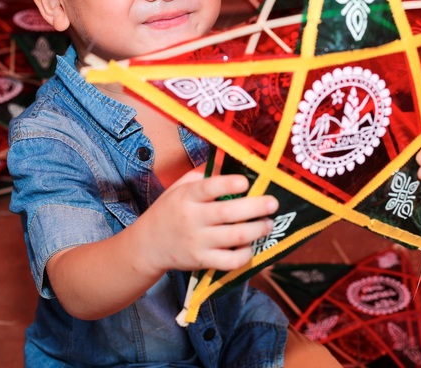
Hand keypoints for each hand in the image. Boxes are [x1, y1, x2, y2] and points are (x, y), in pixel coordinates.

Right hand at [140, 169, 277, 273]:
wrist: (148, 245)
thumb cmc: (170, 210)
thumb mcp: (179, 187)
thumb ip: (203, 175)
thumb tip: (229, 160)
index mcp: (186, 197)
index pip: (209, 188)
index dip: (229, 184)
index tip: (246, 182)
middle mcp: (192, 219)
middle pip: (228, 213)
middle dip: (256, 208)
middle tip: (272, 203)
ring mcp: (197, 242)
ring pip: (234, 237)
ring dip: (257, 229)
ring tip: (268, 223)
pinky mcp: (202, 262)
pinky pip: (229, 261)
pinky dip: (245, 255)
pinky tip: (251, 246)